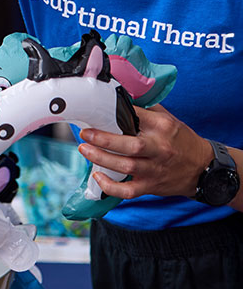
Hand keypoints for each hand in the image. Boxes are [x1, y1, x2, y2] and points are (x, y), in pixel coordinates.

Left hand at [78, 104, 211, 199]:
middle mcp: (159, 148)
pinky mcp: (151, 186)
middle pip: (129, 145)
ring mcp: (154, 169)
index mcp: (162, 127)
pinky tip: (97, 177)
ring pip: (126, 166)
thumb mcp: (168, 119)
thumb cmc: (181, 141)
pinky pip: (129, 191)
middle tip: (85, 133)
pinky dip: (111, 187)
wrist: (204, 168)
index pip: (135, 116)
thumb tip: (118, 97)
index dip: (114, 113)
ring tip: (84, 149)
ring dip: (101, 158)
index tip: (96, 109)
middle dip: (103, 139)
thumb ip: (145, 109)